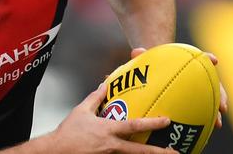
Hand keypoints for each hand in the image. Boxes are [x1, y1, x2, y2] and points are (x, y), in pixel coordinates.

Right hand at [50, 83, 176, 152]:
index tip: (166, 120)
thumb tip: (104, 86)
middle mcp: (112, 145)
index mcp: (108, 130)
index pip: (134, 126)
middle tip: (175, 152)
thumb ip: (95, 98)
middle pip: (141, 151)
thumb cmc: (68, 132)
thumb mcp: (81, 110)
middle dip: (159, 152)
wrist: (57, 150)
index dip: (152, 123)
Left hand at [130, 48, 227, 128]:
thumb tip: (135, 52)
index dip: (208, 58)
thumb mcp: (147, 59)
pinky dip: (201, 122)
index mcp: (189, 63)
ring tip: (217, 124)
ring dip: (215, 112)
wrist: (154, 69)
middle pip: (214, 85)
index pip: (202, 58)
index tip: (213, 60)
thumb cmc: (152, 64)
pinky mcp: (191, 102)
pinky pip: (198, 113)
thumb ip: (142, 55)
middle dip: (221, 95)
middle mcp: (198, 77)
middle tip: (223, 106)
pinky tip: (200, 134)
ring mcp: (197, 90)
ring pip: (211, 101)